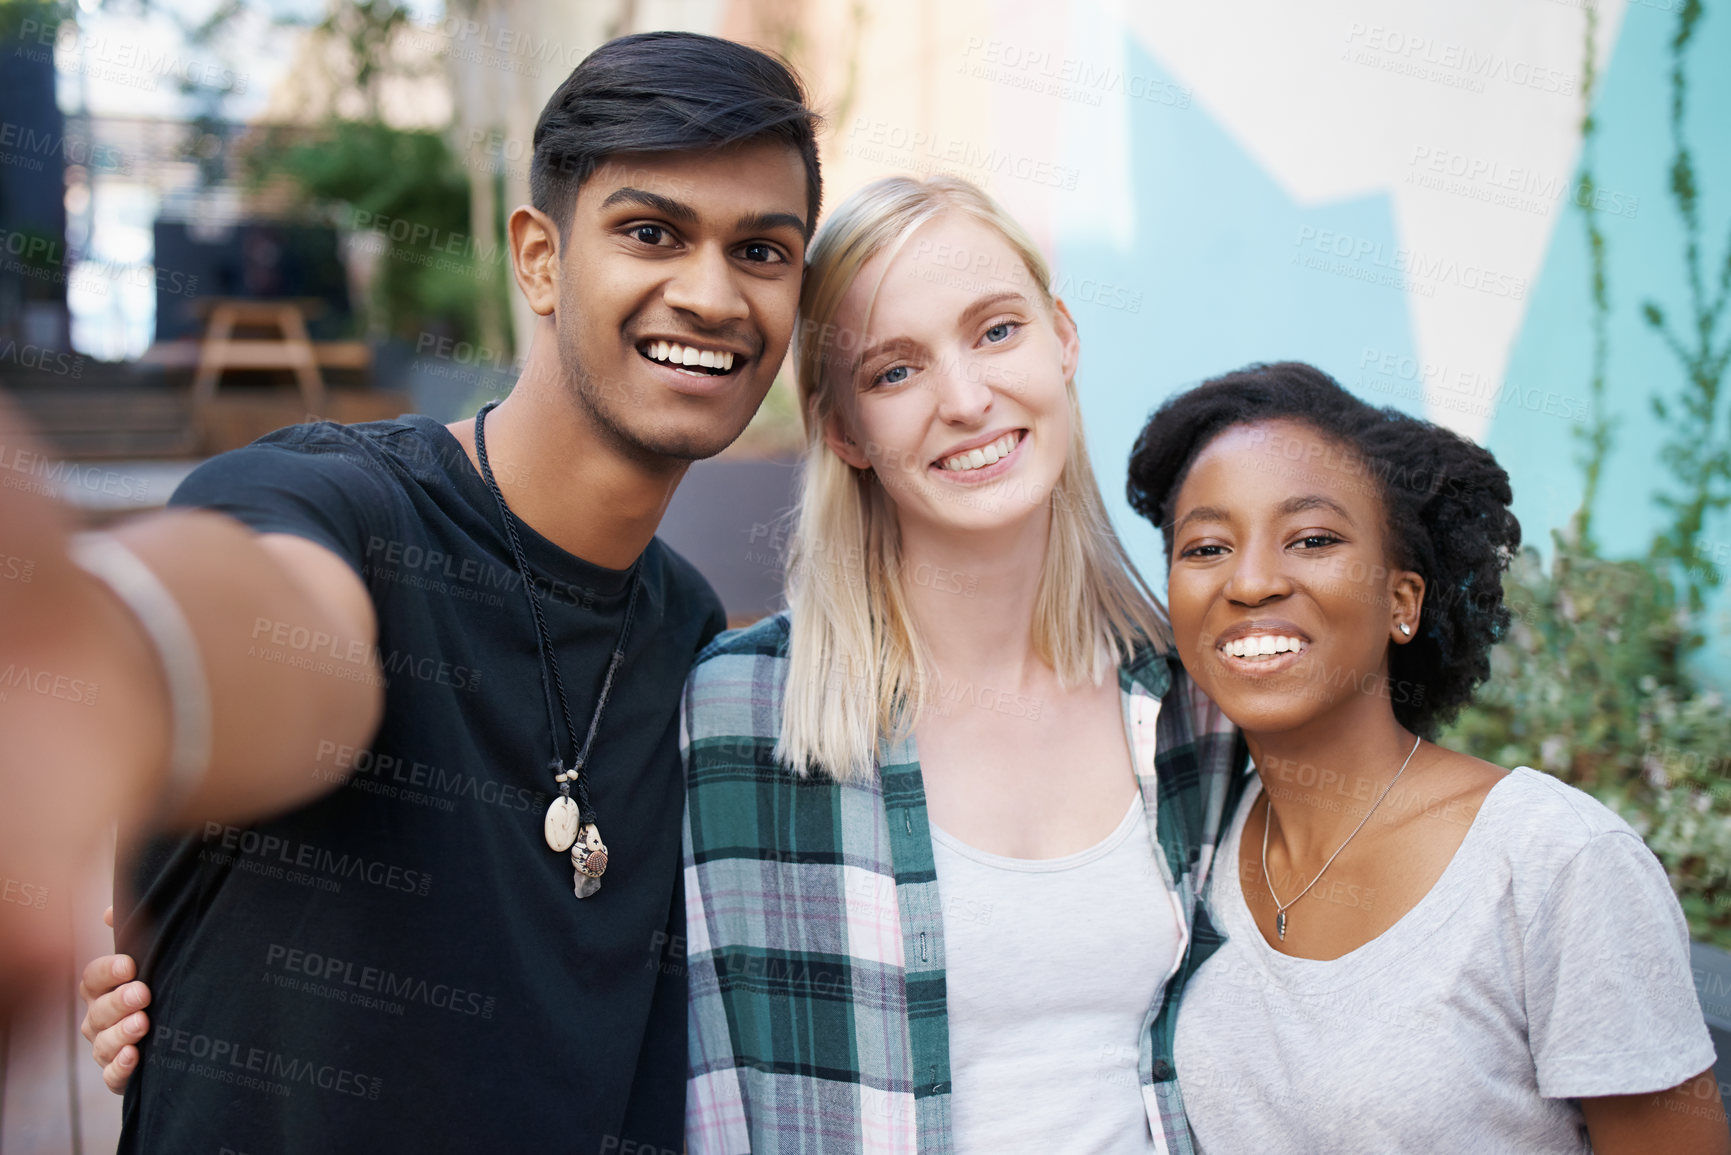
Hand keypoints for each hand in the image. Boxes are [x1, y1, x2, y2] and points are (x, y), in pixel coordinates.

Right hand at [77, 906, 150, 1093]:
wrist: (181, 1028)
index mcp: (103, 989)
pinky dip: (121, 1068)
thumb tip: (110, 911)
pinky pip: (112, 1076)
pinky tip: (135, 1056)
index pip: (93, 978)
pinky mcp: (119, 1074)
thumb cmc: (160, 982)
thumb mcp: (153, 956)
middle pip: (99, 1010)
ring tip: (143, 1024)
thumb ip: (132, 931)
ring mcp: (107, 1047)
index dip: (108, 971)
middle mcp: (99, 1018)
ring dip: (122, 1033)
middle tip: (144, 993)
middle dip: (120, 1002)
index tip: (130, 964)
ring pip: (104, 1044)